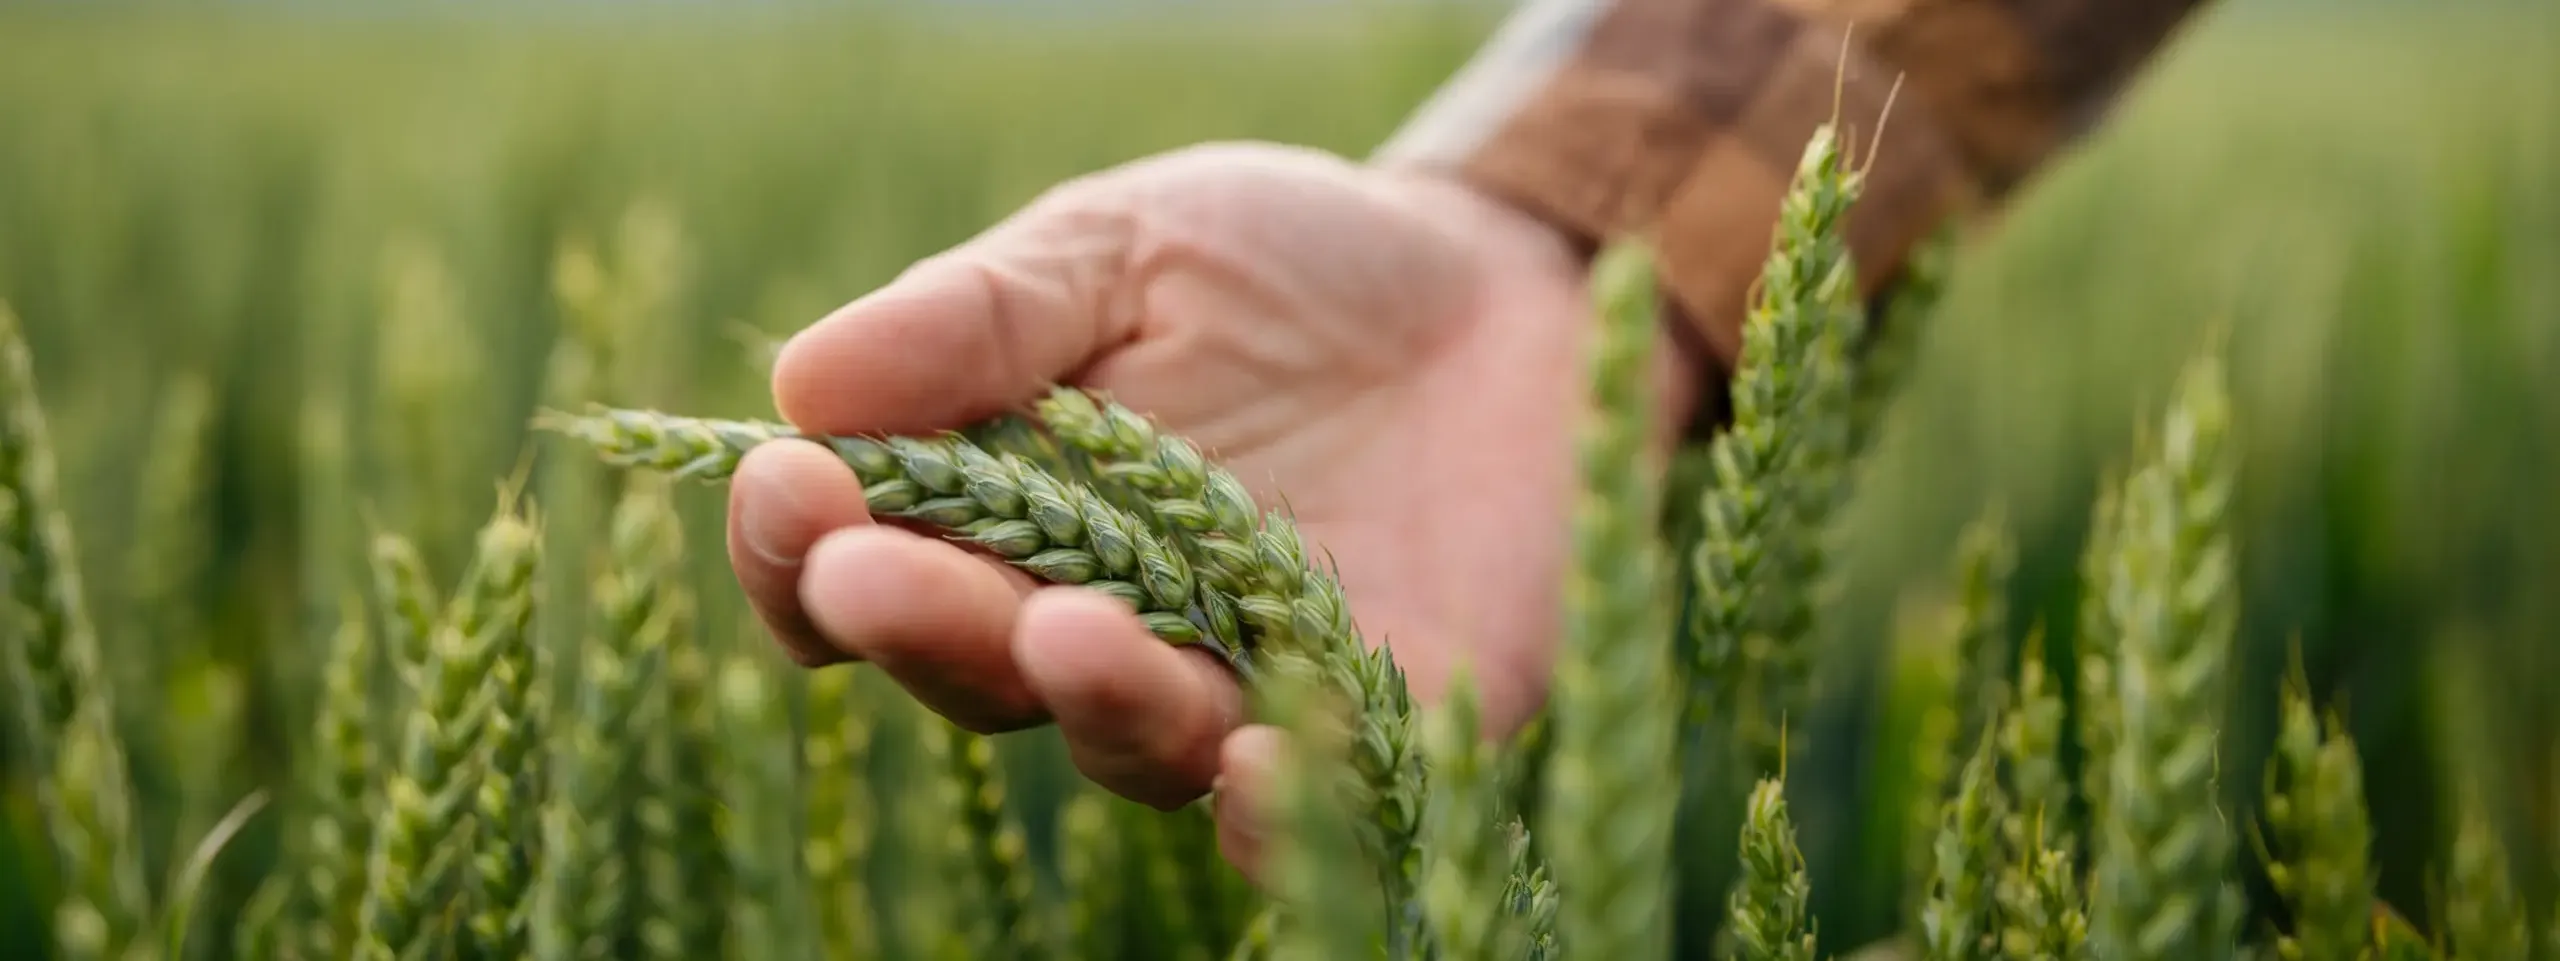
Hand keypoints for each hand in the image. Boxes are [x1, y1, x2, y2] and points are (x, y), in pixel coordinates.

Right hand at [725, 141, 1697, 881]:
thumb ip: (982, 315)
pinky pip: (1306, 794)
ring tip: (1067, 631)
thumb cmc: (1285, 266)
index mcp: (1003, 516)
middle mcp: (1096, 623)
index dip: (805, 546)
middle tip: (871, 576)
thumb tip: (803, 379)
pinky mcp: (1375, 721)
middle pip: (975, 666)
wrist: (1509, 290)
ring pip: (1129, 736)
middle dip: (920, 622)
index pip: (862, 570)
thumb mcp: (1128, 246)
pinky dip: (1269, 798)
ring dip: (1090, 694)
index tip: (786, 481)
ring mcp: (1233, 685)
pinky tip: (1250, 763)